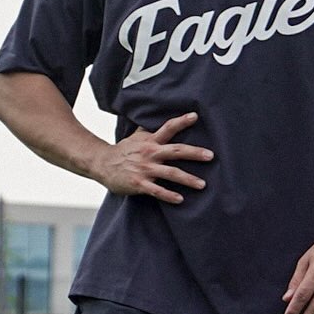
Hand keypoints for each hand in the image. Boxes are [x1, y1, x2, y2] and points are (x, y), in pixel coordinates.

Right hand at [93, 112, 212, 204]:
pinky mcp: (139, 183)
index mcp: (151, 141)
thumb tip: (158, 114)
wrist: (102, 164)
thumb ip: (150, 129)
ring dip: (187, 179)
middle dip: (194, 153)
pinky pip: (157, 190)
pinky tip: (180, 199)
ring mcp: (145, 169)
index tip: (195, 116)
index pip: (168, 128)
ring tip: (202, 184)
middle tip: (211, 156)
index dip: (181, 121)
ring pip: (170, 173)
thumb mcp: (136, 137)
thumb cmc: (123, 150)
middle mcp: (150, 153)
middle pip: (176, 151)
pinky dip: (169, 195)